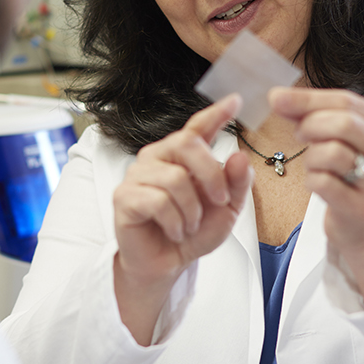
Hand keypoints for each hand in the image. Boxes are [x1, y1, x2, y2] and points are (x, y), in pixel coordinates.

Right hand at [112, 95, 253, 343]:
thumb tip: (238, 156)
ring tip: (190, 225)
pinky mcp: (124, 197)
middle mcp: (158, 157)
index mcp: (183, 156)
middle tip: (219, 201)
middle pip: (187, 143)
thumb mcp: (226, 209)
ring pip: (175, 178)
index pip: (198, 127)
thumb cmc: (193, 231)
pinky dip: (175, 221)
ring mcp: (138, 175)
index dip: (215, 112)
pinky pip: (157, 201)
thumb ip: (236, 183)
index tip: (235, 99)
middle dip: (211, 174)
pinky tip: (176, 230)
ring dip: (192, 210)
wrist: (167, 264)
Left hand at [270, 88, 363, 303]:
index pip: (349, 102)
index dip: (309, 99)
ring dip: (311, 157)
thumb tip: (278, 97)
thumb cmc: (350, 175)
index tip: (277, 99)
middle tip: (300, 135)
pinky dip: (312, 180)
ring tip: (315, 164)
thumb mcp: (340, 139)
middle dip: (311, 125)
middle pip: (345, 124)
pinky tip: (318, 184)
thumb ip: (312, 114)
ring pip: (333, 153)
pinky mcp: (363, 210)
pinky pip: (324, 183)